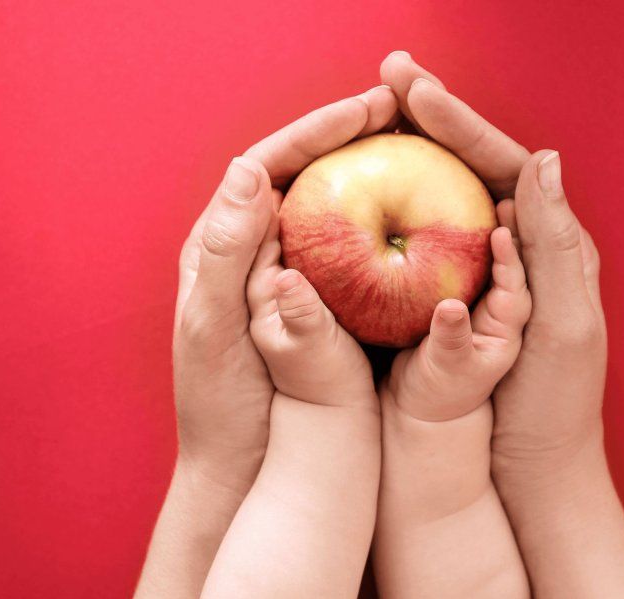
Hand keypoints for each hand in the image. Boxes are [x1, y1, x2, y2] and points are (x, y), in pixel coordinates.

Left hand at [136, 86, 396, 598]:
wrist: (241, 464)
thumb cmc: (221, 403)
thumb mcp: (213, 326)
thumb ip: (224, 251)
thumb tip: (247, 169)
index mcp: (219, 244)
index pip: (268, 166)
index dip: (317, 131)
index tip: (368, 109)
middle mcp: (253, 248)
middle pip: (303, 174)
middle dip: (348, 137)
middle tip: (400, 111)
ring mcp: (287, 272)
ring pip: (329, 204)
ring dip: (367, 169)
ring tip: (411, 142)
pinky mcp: (315, 299)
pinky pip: (347, 245)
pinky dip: (376, 218)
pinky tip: (408, 208)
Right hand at [379, 50, 623, 598]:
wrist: (529, 469)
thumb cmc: (553, 405)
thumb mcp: (565, 326)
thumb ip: (556, 245)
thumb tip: (543, 157)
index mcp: (555, 243)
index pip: (504, 162)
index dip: (457, 121)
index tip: (410, 87)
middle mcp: (522, 244)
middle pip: (471, 165)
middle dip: (430, 119)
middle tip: (386, 77)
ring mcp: (486, 267)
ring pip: (444, 193)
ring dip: (411, 150)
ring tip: (372, 114)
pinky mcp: (457, 293)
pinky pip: (425, 236)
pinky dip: (399, 202)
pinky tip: (370, 184)